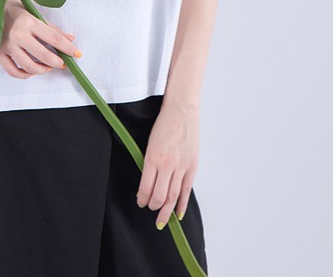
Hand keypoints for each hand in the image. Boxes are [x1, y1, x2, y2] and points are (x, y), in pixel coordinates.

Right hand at [0, 0, 80, 78]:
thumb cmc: (12, 7)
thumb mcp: (33, 11)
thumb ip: (51, 28)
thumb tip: (70, 38)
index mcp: (28, 21)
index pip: (53, 38)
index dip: (67, 48)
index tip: (76, 53)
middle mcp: (18, 34)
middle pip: (43, 55)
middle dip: (56, 62)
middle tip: (62, 63)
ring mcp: (7, 45)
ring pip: (29, 66)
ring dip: (42, 70)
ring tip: (47, 67)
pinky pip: (13, 71)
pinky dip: (25, 74)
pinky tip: (31, 71)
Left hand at [136, 103, 199, 228]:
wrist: (181, 111)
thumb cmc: (163, 124)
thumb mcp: (150, 142)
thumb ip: (149, 162)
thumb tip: (147, 182)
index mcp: (152, 158)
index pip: (145, 187)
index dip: (142, 198)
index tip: (140, 201)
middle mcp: (167, 165)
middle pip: (159, 196)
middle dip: (153, 206)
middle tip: (149, 209)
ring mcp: (181, 166)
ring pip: (173, 196)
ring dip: (166, 211)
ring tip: (162, 220)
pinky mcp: (192, 166)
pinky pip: (186, 190)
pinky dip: (182, 204)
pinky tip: (178, 213)